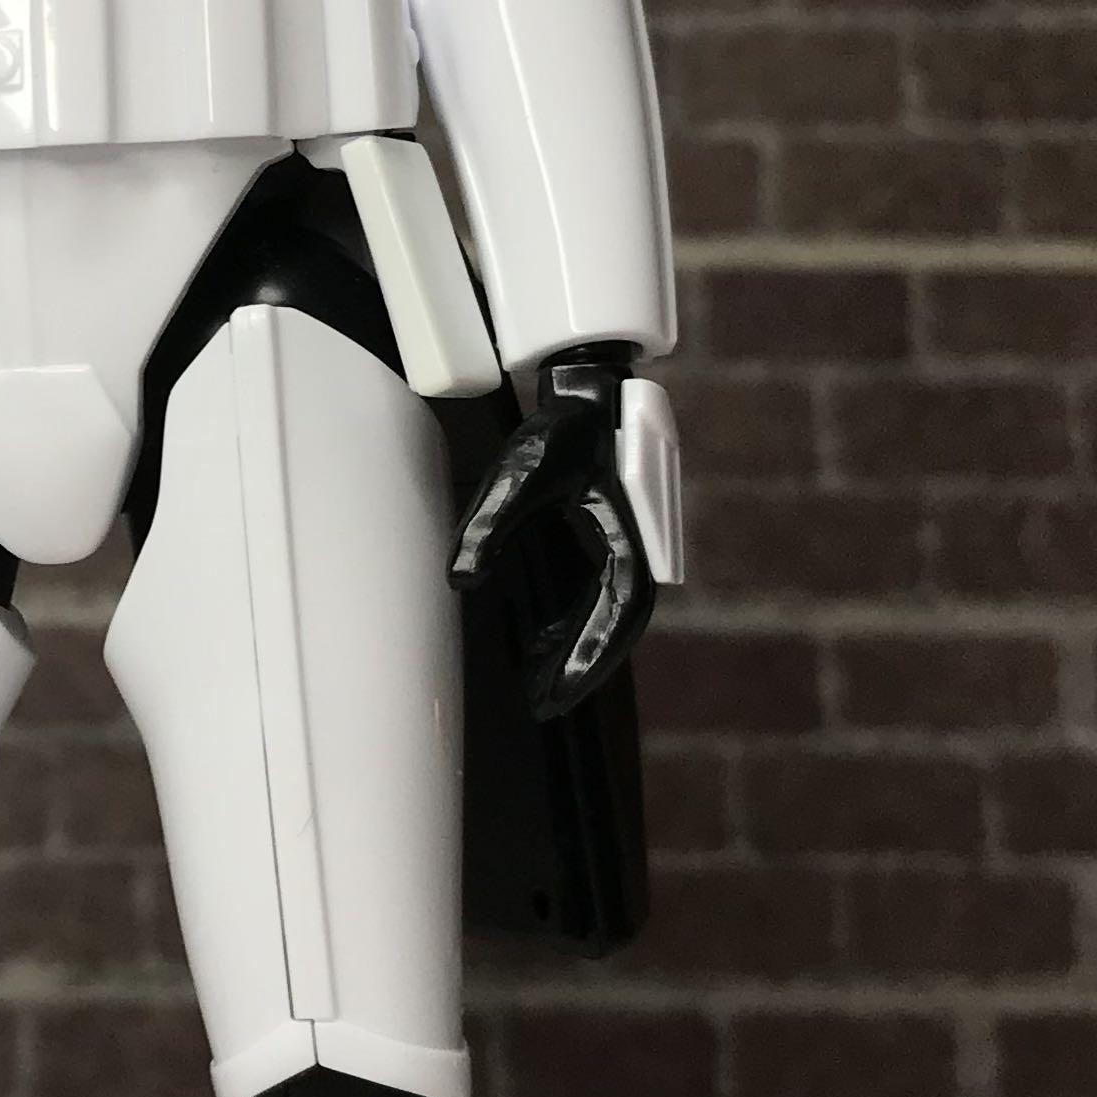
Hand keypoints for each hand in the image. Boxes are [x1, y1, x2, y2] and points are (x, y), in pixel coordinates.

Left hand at [452, 343, 654, 717]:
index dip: (589, 660)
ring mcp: (623, 546)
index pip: (617, 616)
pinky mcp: (607, 541)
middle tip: (543, 705)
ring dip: (574, 649)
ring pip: (605, 615)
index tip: (556, 695)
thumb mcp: (517, 472)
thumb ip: (488, 524)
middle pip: (615, 627)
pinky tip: (536, 639)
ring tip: (534, 682)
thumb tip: (462, 577)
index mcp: (627, 538)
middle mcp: (634, 549)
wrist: (586, 392)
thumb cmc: (562, 429)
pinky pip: (595, 596)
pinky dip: (570, 624)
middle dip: (581, 668)